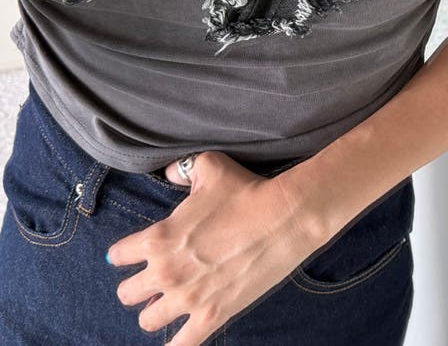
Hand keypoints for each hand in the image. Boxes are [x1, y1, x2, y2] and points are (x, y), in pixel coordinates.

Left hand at [107, 151, 326, 345]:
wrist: (283, 217)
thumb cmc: (246, 190)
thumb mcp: (210, 166)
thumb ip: (183, 168)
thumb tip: (170, 173)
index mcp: (158, 238)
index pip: (118, 255)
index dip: (125, 253)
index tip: (134, 253)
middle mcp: (165, 272)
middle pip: (126, 294)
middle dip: (138, 285)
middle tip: (154, 278)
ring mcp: (187, 298)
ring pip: (148, 321)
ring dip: (155, 311)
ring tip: (169, 303)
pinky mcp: (211, 316)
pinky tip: (176, 341)